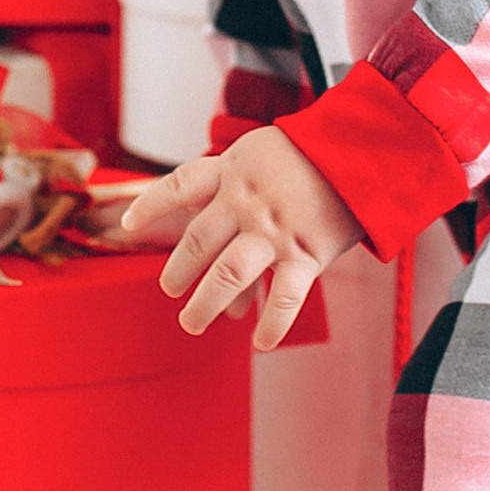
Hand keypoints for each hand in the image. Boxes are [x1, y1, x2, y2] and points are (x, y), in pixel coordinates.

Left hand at [117, 128, 362, 347]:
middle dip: (178, 271)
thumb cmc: (311, 153)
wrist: (362, 149)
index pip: (178, 186)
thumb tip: (212, 236)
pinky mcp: (306, 253)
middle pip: (197, 241)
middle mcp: (245, 202)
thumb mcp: (259, 152)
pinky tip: (260, 342)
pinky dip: (271, 324)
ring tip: (191, 323)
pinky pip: (283, 297)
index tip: (127, 225)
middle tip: (169, 289)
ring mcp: (274, 230)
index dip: (151, 205)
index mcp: (232, 171)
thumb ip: (232, 185)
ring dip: (205, 304)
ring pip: (227, 275)